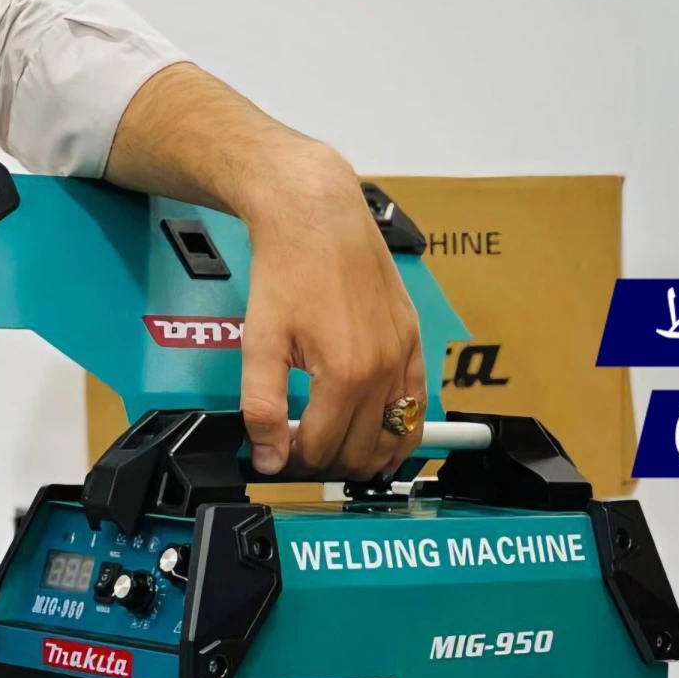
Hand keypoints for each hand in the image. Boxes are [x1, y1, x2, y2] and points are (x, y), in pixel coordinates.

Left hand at [239, 145, 424, 478]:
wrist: (318, 214)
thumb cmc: (290, 267)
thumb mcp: (260, 342)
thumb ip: (263, 407)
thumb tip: (268, 456)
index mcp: (344, 375)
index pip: (324, 449)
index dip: (297, 461)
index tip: (280, 454)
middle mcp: (382, 370)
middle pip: (360, 451)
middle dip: (330, 463)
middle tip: (304, 454)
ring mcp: (404, 357)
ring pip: (395, 437)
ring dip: (369, 457)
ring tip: (343, 459)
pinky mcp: (414, 342)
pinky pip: (418, 407)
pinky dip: (403, 432)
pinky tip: (386, 443)